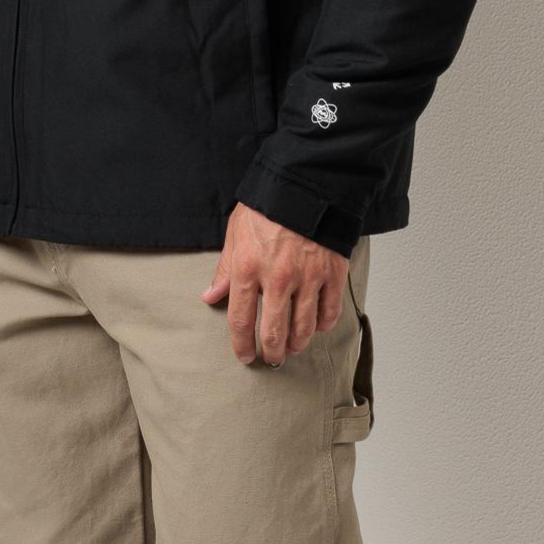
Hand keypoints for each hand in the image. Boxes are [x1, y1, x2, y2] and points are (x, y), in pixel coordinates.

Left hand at [201, 202, 347, 365]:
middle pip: (274, 331)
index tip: (244, 356)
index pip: (241, 320)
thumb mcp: (236, 232)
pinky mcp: (332, 274)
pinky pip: (329, 312)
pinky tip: (315, 327)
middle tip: (270, 358)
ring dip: (296, 344)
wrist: (307, 184)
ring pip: (304, 328)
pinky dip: (322, 326)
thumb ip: (225, 269)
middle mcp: (278, 278)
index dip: (241, 345)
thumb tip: (210, 296)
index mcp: (248, 268)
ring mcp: (308, 278)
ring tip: (292, 347)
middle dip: (271, 352)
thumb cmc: (268, 207)